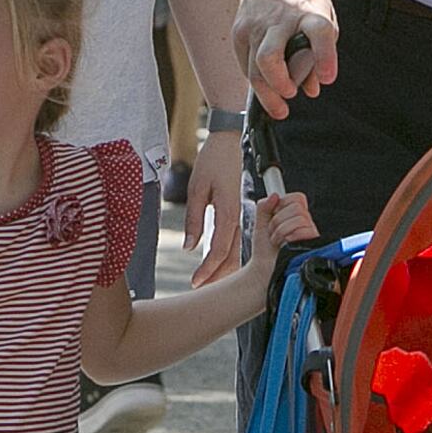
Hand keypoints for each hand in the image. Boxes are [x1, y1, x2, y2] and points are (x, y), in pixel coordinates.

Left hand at [186, 127, 249, 284]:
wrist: (228, 142)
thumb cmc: (212, 161)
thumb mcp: (197, 188)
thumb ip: (194, 219)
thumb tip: (190, 246)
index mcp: (229, 211)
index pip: (220, 250)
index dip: (209, 269)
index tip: (196, 282)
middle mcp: (238, 216)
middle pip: (232, 256)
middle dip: (218, 276)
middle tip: (202, 290)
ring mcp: (241, 214)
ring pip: (236, 250)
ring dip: (224, 268)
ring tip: (209, 283)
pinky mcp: (238, 211)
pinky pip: (235, 239)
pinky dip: (227, 255)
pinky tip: (219, 264)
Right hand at [234, 0, 338, 116]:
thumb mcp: (324, 18)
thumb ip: (320, 54)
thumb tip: (311, 89)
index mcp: (311, 13)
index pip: (319, 33)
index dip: (324, 57)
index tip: (326, 78)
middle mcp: (282, 19)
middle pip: (271, 59)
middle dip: (279, 86)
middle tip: (289, 96)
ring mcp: (257, 25)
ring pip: (255, 70)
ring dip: (267, 93)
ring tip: (278, 105)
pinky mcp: (240, 30)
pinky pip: (246, 65)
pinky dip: (256, 78)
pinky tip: (266, 82)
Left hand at [239, 191, 320, 280]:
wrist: (264, 270)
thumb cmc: (264, 250)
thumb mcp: (260, 223)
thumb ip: (264, 206)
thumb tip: (274, 195)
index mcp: (294, 216)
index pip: (297, 198)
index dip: (282, 205)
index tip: (273, 217)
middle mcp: (305, 223)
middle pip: (297, 207)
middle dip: (278, 220)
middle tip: (273, 232)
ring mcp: (309, 233)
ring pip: (300, 217)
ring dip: (281, 230)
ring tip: (277, 240)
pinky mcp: (312, 243)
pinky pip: (305, 230)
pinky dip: (289, 236)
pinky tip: (285, 244)